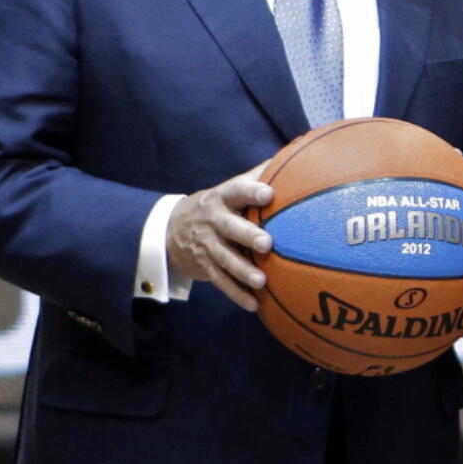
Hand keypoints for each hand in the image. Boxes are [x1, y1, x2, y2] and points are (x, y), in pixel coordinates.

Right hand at [166, 162, 273, 311]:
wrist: (170, 228)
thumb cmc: (218, 205)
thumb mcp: (230, 188)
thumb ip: (257, 176)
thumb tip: (292, 158)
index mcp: (222, 197)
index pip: (237, 190)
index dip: (252, 190)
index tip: (269, 193)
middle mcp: (213, 220)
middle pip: (229, 227)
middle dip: (247, 235)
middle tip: (267, 243)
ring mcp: (207, 244)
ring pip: (225, 258)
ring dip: (243, 271)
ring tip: (262, 281)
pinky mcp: (204, 265)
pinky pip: (221, 281)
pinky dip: (236, 294)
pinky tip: (254, 304)